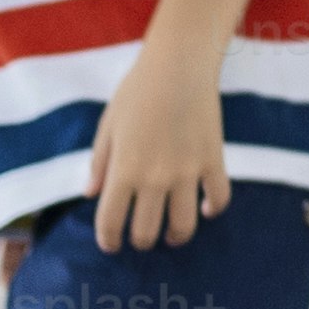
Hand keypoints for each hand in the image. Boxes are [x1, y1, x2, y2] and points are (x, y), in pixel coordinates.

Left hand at [84, 49, 227, 254]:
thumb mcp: (108, 126)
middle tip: (140, 237)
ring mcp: (187, 171)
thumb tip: (90, 195)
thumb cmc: (137, 91)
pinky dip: (213, 209)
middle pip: (146, 232)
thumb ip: (99, 163)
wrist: (178, 65)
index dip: (108, 240)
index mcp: (124, 170)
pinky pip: (219, 198)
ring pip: (183, 226)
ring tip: (171, 235)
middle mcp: (154, 177)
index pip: (110, 222)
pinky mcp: (214, 160)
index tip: (110, 243)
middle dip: (140, 241)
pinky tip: (204, 209)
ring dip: (175, 236)